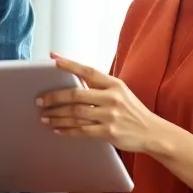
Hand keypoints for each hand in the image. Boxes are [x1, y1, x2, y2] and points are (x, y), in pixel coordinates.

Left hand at [37, 51, 170, 152]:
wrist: (152, 132)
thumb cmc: (132, 111)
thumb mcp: (121, 92)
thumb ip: (100, 87)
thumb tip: (73, 80)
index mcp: (114, 84)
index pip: (88, 71)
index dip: (70, 64)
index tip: (53, 59)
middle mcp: (112, 98)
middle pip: (76, 94)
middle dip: (54, 97)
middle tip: (39, 100)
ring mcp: (110, 116)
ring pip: (75, 114)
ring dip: (56, 115)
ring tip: (44, 116)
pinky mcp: (109, 132)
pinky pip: (82, 130)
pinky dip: (67, 130)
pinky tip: (57, 129)